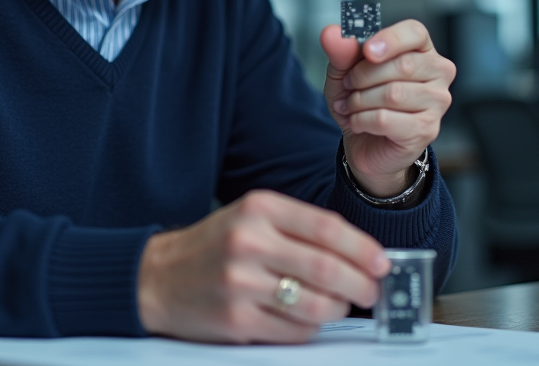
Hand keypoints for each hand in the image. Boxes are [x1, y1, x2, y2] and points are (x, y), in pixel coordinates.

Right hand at [137, 190, 388, 342]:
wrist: (157, 277)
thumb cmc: (212, 247)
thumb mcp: (250, 218)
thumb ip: (299, 229)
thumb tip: (359, 254)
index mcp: (258, 208)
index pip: (326, 227)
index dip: (362, 248)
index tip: (381, 262)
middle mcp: (249, 242)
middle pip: (327, 267)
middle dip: (361, 284)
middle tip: (372, 291)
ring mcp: (242, 282)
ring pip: (316, 303)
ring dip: (339, 309)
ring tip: (340, 306)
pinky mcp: (237, 319)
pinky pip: (295, 330)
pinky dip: (311, 327)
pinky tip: (306, 318)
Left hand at [320, 20, 454, 197]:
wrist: (364, 140)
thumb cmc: (363, 99)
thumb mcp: (345, 70)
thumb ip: (341, 50)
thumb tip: (332, 34)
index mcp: (421, 48)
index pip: (415, 33)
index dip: (390, 39)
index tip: (367, 50)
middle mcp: (438, 71)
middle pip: (403, 65)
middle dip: (363, 76)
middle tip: (349, 86)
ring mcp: (437, 101)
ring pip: (393, 94)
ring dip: (359, 101)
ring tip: (351, 106)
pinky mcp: (427, 129)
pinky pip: (385, 119)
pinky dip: (361, 120)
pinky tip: (359, 122)